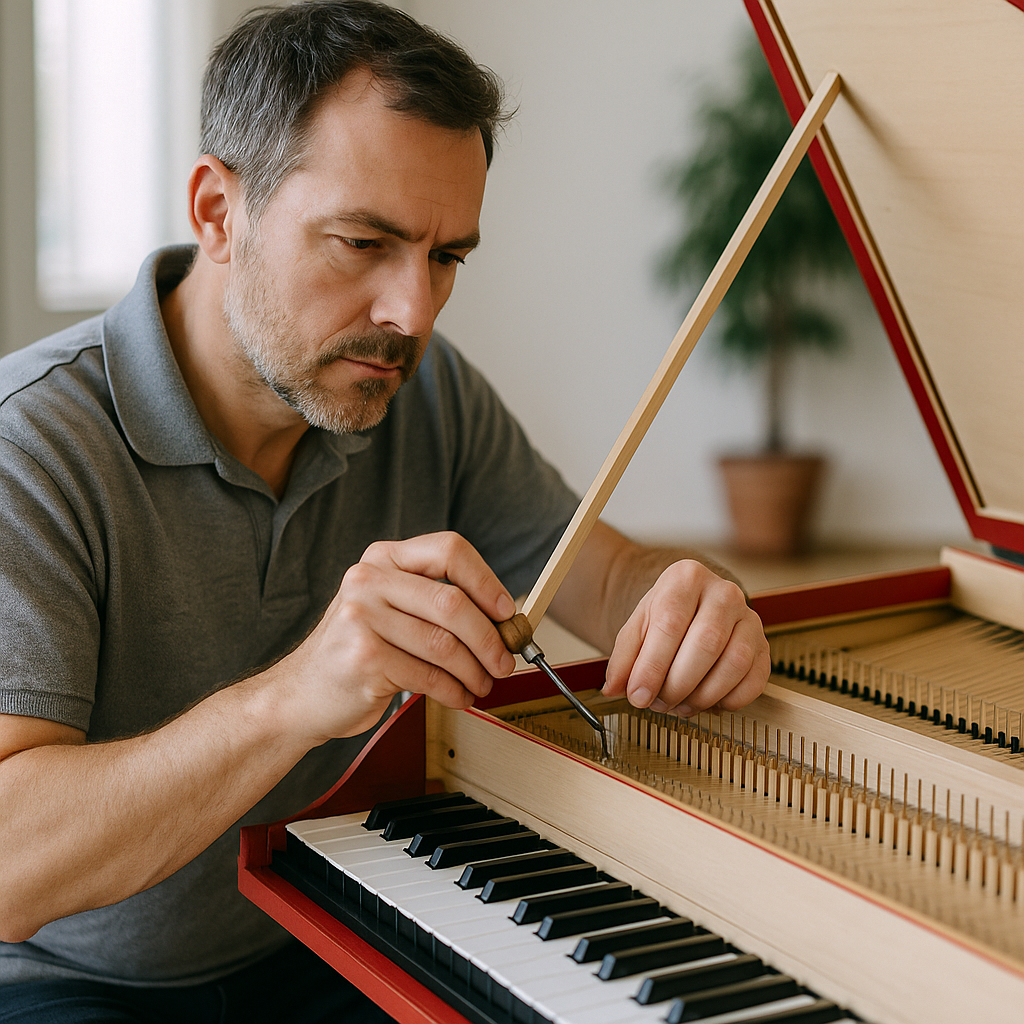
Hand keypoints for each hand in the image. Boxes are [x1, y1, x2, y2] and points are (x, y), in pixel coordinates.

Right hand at [278, 532, 516, 741]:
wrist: (300, 694)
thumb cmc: (357, 651)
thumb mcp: (390, 608)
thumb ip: (436, 603)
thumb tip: (505, 620)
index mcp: (383, 558)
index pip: (449, 550)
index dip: (487, 581)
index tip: (507, 612)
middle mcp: (368, 580)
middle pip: (452, 602)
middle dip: (490, 638)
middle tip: (505, 661)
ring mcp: (362, 618)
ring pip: (444, 644)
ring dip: (475, 671)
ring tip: (482, 683)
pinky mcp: (364, 657)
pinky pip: (429, 676)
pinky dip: (454, 691)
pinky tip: (458, 696)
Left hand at [602, 560, 769, 715]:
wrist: (694, 606)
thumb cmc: (666, 616)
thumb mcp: (637, 628)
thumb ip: (623, 658)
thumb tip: (614, 688)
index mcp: (686, 578)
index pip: (669, 624)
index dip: (652, 666)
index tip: (638, 696)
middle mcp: (723, 592)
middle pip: (705, 643)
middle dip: (677, 684)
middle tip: (658, 703)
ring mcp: (749, 618)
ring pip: (733, 663)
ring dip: (703, 696)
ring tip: (680, 704)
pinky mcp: (764, 645)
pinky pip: (754, 680)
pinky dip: (729, 700)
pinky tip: (707, 701)